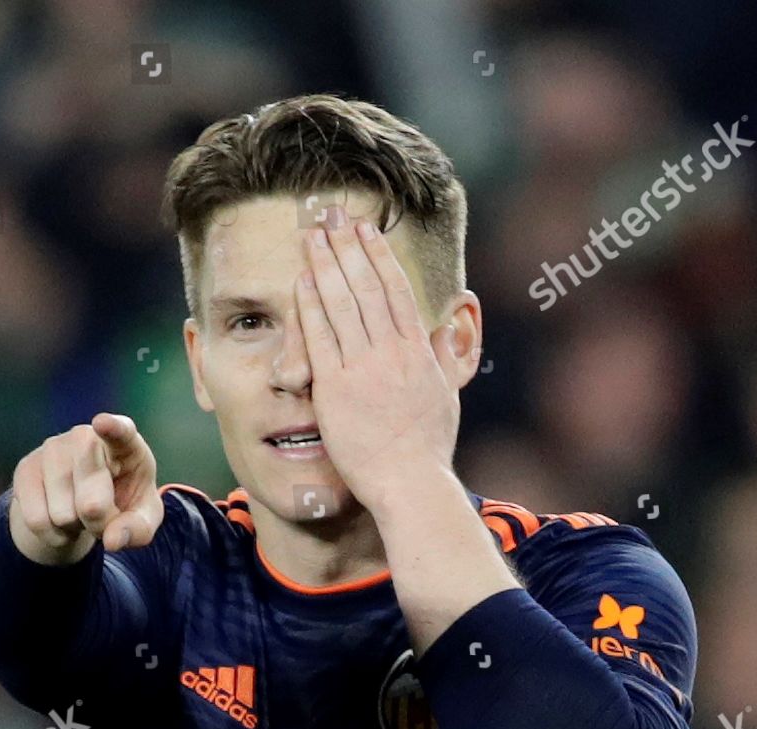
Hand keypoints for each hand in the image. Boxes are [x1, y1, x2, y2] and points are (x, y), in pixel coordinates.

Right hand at [8, 413, 162, 564]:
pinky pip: (36, 520)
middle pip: (92, 503)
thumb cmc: (122, 502)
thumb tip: (112, 540)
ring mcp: (52, 449)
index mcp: (125, 445)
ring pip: (62, 515)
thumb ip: (136, 529)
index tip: (102, 423)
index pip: (121, 432)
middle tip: (103, 516)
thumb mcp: (141, 518)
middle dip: (99, 524)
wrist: (83, 501)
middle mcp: (85, 437)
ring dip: (74, 528)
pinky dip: (52, 534)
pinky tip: (59, 519)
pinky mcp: (26, 467)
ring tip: (80, 512)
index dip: (112, 428)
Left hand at [296, 210, 462, 511]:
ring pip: (342, 303)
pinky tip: (302, 280)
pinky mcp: (337, 388)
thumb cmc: (427, 447)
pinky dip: (311, 305)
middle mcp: (392, 352)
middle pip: (366, 286)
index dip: (378, 256)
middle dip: (347, 247)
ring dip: (325, 264)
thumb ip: (446, 355)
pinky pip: (320, 337)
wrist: (410, 482)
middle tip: (331, 217)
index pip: (395, 291)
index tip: (365, 231)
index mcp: (418, 351)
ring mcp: (364, 368)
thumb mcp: (446, 394)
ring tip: (311, 235)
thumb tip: (454, 323)